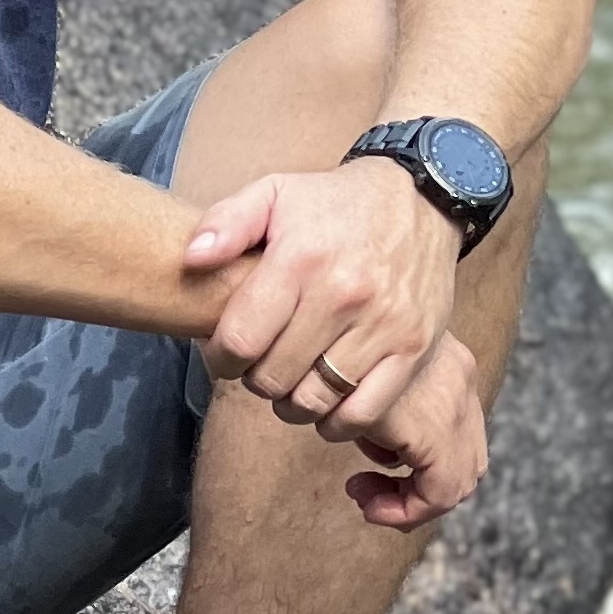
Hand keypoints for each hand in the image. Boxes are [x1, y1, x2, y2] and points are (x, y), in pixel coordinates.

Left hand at [182, 158, 485, 526]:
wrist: (421, 199)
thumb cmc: (335, 203)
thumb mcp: (274, 192)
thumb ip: (225, 223)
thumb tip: (191, 260)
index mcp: (300, 259)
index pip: (240, 341)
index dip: (220, 359)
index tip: (224, 355)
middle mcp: (343, 294)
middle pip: (274, 377)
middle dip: (254, 379)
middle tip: (259, 365)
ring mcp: (383, 325)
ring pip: (315, 400)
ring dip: (291, 403)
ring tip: (289, 382)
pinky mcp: (414, 347)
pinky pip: (364, 411)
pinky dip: (336, 421)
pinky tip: (325, 403)